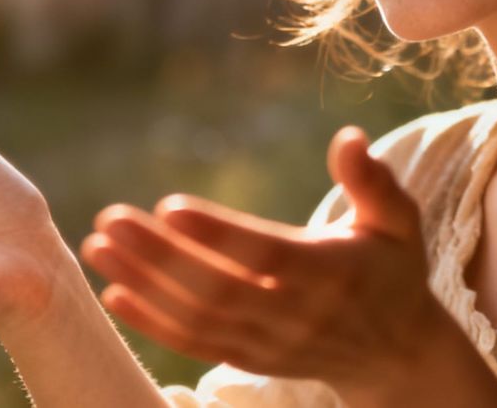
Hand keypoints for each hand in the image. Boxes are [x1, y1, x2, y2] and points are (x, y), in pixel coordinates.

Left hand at [80, 126, 453, 393]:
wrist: (396, 354)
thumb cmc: (393, 271)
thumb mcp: (398, 223)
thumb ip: (374, 181)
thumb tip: (350, 136)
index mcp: (331, 272)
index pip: (266, 255)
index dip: (218, 234)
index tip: (170, 207)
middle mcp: (296, 313)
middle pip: (217, 288)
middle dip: (159, 255)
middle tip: (110, 218)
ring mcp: (270, 342)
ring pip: (197, 318)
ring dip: (143, 284)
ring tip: (98, 246)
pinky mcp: (251, 359)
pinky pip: (195, 345)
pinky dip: (152, 322)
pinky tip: (114, 292)